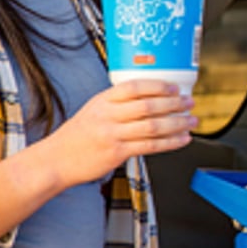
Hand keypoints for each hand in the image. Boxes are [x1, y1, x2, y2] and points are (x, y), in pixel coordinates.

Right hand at [42, 79, 195, 188]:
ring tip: (191, 121)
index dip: (158, 86)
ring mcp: (112, 135)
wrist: (55, 161)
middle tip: (190, 103)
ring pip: (153, 126)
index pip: (134, 87)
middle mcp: (107, 116)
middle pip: (148, 105)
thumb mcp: (93, 110)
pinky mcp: (116, 153)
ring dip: (177, 123)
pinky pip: (150, 146)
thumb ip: (117, 104)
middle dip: (174, 103)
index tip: (175, 87)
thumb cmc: (76, 137)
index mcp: (102, 101)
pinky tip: (182, 139)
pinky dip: (170, 142)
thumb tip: (150, 97)